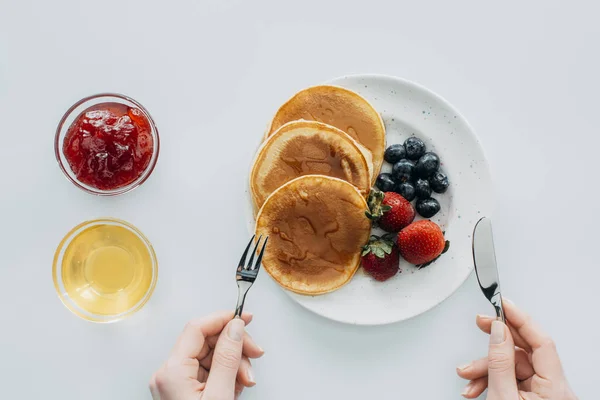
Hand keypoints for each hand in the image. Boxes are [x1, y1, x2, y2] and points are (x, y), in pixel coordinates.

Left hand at [150, 311, 263, 399]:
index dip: (223, 319)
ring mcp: (175, 383)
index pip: (197, 328)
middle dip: (234, 347)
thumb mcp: (220, 395)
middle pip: (206, 342)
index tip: (245, 318)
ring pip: (210, 357)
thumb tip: (234, 327)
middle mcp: (169, 374)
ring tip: (245, 381)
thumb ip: (227, 358)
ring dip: (234, 364)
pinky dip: (226, 376)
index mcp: (172, 371)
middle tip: (255, 354)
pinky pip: (208, 372)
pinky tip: (235, 387)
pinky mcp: (183, 392)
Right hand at [457, 299, 576, 398]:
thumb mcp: (502, 396)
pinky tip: (476, 385)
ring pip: (512, 365)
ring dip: (486, 368)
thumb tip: (498, 331)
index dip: (521, 319)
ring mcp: (544, 394)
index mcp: (555, 388)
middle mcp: (554, 389)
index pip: (541, 341)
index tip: (504, 303)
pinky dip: (491, 379)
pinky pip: (512, 378)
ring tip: (467, 374)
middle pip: (524, 350)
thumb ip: (500, 363)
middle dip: (495, 342)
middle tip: (481, 323)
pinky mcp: (533, 398)